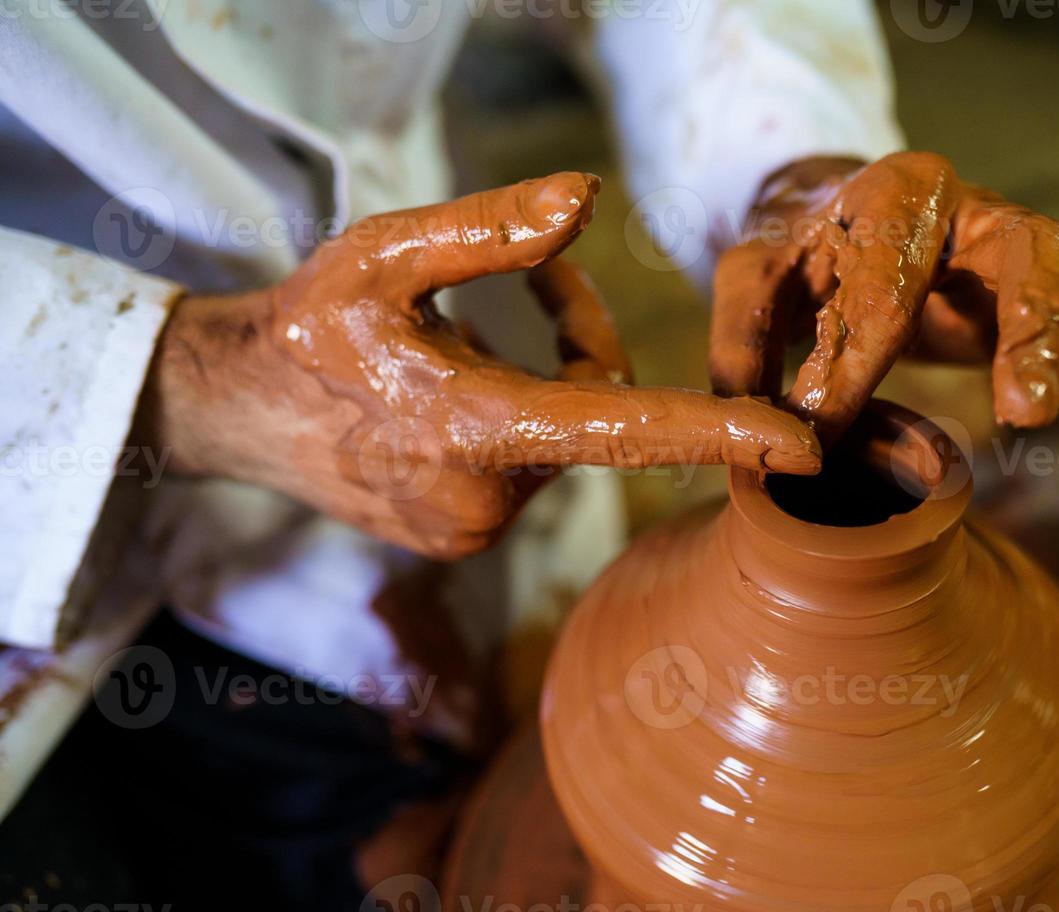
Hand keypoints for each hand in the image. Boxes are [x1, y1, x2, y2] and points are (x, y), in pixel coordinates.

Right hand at [144, 173, 819, 558]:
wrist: (233, 414)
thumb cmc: (308, 325)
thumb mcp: (382, 255)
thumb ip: (487, 231)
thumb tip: (586, 201)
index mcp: (474, 428)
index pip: (623, 431)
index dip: (720, 433)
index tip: (802, 447)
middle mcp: (486, 498)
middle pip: (597, 412)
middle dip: (582, 346)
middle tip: (529, 285)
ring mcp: (475, 531)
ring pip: (565, 439)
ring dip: (546, 379)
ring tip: (457, 341)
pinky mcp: (465, 539)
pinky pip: (533, 466)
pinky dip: (522, 417)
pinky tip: (448, 391)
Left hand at [709, 152, 1058, 455]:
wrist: (843, 225)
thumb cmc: (800, 258)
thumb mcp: (754, 281)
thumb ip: (746, 339)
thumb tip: (779, 433)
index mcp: (896, 192)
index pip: (885, 280)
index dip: (853, 358)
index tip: (823, 423)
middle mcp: (976, 207)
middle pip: (1024, 255)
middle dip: (1030, 333)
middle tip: (1027, 412)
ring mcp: (1021, 246)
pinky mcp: (1047, 293)